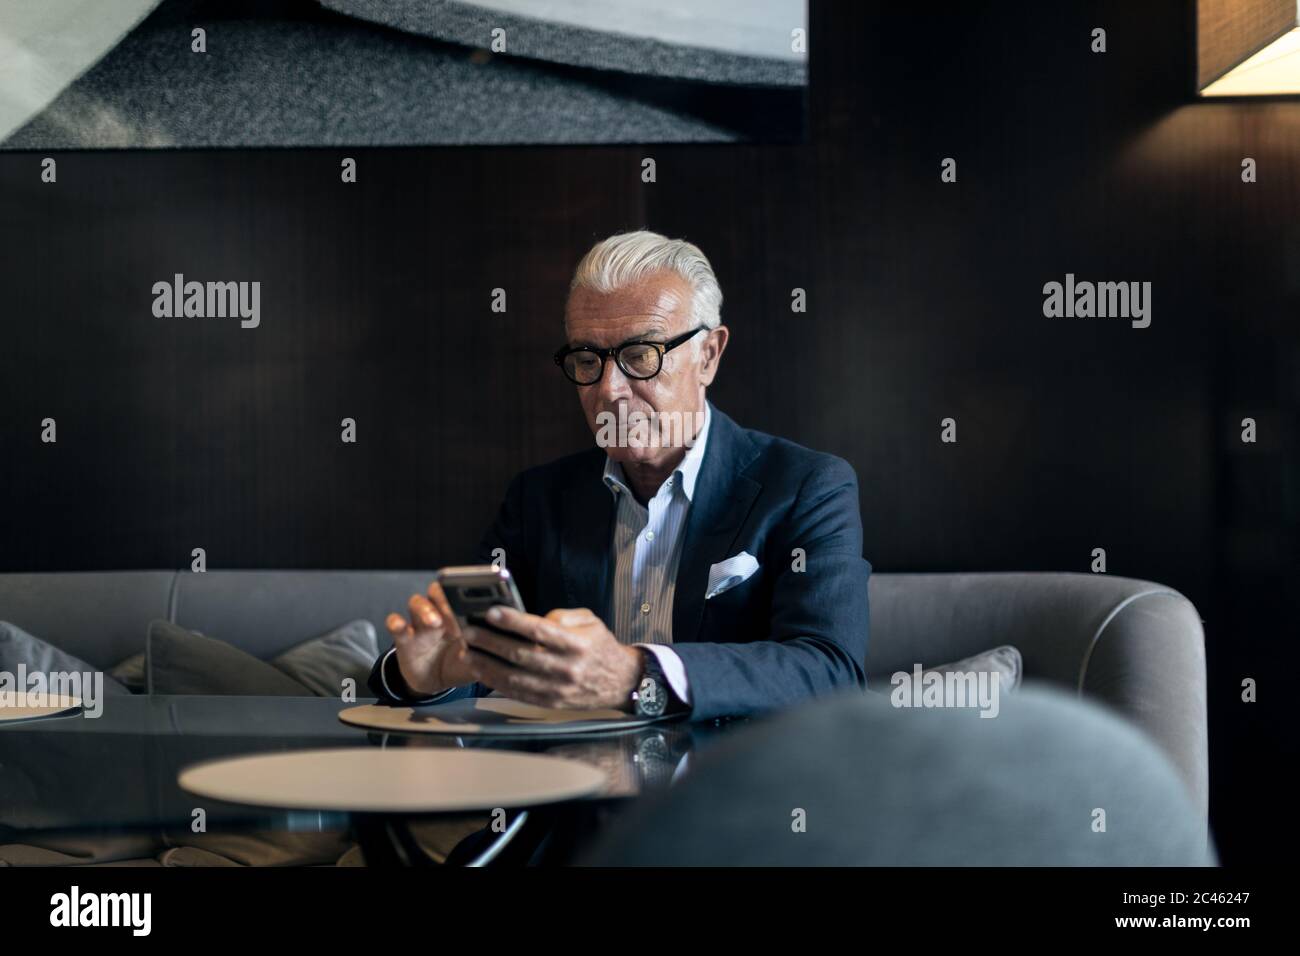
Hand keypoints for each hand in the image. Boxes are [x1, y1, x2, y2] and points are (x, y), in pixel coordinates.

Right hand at [384, 582, 477, 695]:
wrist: (437, 683)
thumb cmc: (460, 664)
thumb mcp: (477, 660)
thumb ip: (486, 650)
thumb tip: (499, 640)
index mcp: (461, 615)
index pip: (461, 594)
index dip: (465, 593)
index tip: (473, 599)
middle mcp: (440, 614)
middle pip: (438, 592)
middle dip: (444, 596)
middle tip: (453, 608)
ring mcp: (420, 625)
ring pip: (417, 603)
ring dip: (424, 609)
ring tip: (434, 622)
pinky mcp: (404, 639)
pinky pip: (395, 624)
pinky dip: (395, 622)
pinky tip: (399, 625)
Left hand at [461, 606, 642, 710]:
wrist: (621, 682)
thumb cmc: (600, 647)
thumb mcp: (590, 621)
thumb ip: (562, 615)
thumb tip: (531, 619)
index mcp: (577, 644)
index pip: (539, 631)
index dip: (513, 621)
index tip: (491, 612)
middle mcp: (566, 668)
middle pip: (520, 654)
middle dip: (490, 642)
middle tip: (469, 631)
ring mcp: (557, 689)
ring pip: (514, 677)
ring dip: (487, 665)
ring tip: (468, 652)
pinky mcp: (550, 703)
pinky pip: (518, 693)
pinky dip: (496, 683)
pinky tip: (482, 671)